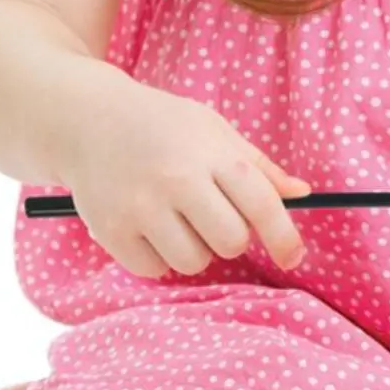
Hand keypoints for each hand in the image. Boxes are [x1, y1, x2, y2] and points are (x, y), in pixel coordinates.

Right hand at [49, 58, 310, 278]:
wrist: (87, 119)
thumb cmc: (161, 124)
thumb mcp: (213, 129)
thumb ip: (258, 165)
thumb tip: (302, 195)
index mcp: (209, 152)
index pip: (261, 204)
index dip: (284, 237)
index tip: (293, 257)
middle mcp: (176, 180)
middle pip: (231, 242)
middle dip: (231, 238)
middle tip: (213, 217)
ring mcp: (141, 207)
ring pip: (194, 262)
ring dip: (194, 250)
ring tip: (176, 219)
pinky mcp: (111, 231)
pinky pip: (155, 270)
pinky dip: (158, 257)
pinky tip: (148, 226)